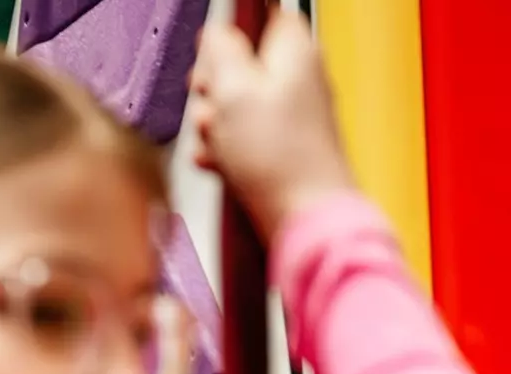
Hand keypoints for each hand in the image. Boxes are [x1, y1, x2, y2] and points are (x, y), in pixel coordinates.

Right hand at [188, 8, 356, 241]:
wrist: (302, 215)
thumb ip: (221, 50)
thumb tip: (214, 33)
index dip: (233, 28)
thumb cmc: (278, 157)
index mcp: (294, 51)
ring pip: (239, 102)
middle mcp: (299, 78)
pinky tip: (219, 160)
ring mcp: (293, 114)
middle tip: (208, 95)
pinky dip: (227, 146)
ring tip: (214, 137)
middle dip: (216, 81)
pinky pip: (244, 136)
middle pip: (245, 62)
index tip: (213, 45)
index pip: (266, 14)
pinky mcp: (283, 147)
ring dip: (216, 119)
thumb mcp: (233, 89)